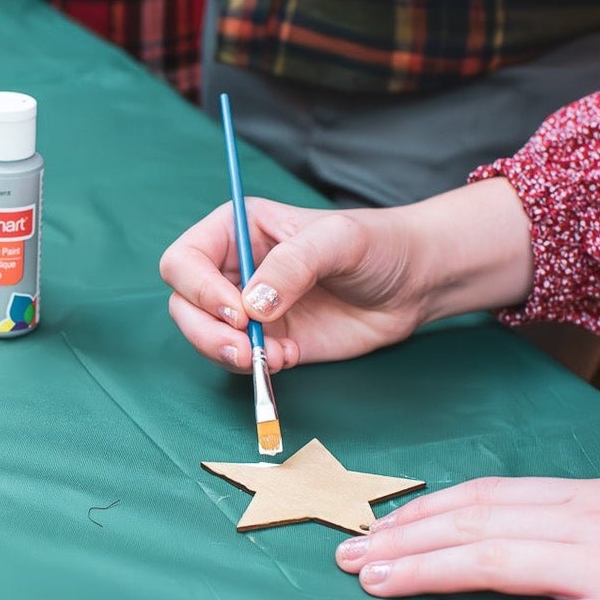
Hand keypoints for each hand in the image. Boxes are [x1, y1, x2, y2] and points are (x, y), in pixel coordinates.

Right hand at [159, 178, 534, 372]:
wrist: (415, 283)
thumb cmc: (377, 244)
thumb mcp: (337, 240)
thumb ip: (293, 265)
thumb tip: (252, 306)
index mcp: (236, 231)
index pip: (184, 260)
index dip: (197, 288)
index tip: (235, 310)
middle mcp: (233, 270)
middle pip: (185, 304)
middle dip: (206, 330)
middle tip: (243, 348)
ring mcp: (248, 309)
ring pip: (205, 337)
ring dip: (224, 354)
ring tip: (264, 358)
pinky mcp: (269, 342)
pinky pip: (240, 361)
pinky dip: (255, 368)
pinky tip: (287, 358)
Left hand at [335, 478, 599, 599]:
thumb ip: (574, 524)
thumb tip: (494, 532)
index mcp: (599, 497)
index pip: (491, 494)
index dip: (425, 509)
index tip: (378, 524)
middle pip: (478, 522)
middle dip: (405, 536)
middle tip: (349, 554)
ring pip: (493, 561)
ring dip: (421, 569)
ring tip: (370, 581)